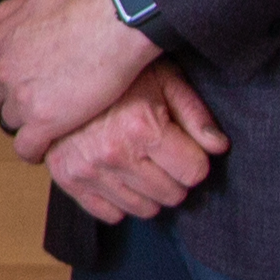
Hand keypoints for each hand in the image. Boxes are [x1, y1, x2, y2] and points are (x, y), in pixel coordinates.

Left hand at [0, 0, 158, 162]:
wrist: (114, 23)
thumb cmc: (83, 6)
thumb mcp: (35, 0)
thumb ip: (3, 13)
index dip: (3, 78)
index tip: (21, 81)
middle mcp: (4, 72)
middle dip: (15, 101)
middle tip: (43, 101)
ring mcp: (21, 98)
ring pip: (11, 123)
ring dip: (27, 124)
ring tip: (51, 124)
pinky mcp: (44, 121)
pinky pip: (26, 148)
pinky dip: (33, 151)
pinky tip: (46, 149)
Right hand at [43, 64, 228, 219]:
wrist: (60, 65)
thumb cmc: (119, 71)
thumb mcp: (165, 78)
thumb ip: (195, 114)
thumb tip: (219, 146)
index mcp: (143, 128)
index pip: (195, 173)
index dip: (195, 159)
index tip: (185, 147)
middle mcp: (114, 154)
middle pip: (172, 195)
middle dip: (174, 177)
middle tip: (163, 153)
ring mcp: (88, 169)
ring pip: (144, 210)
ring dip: (148, 191)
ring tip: (140, 161)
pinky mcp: (67, 178)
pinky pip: (109, 214)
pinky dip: (119, 200)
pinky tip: (118, 175)